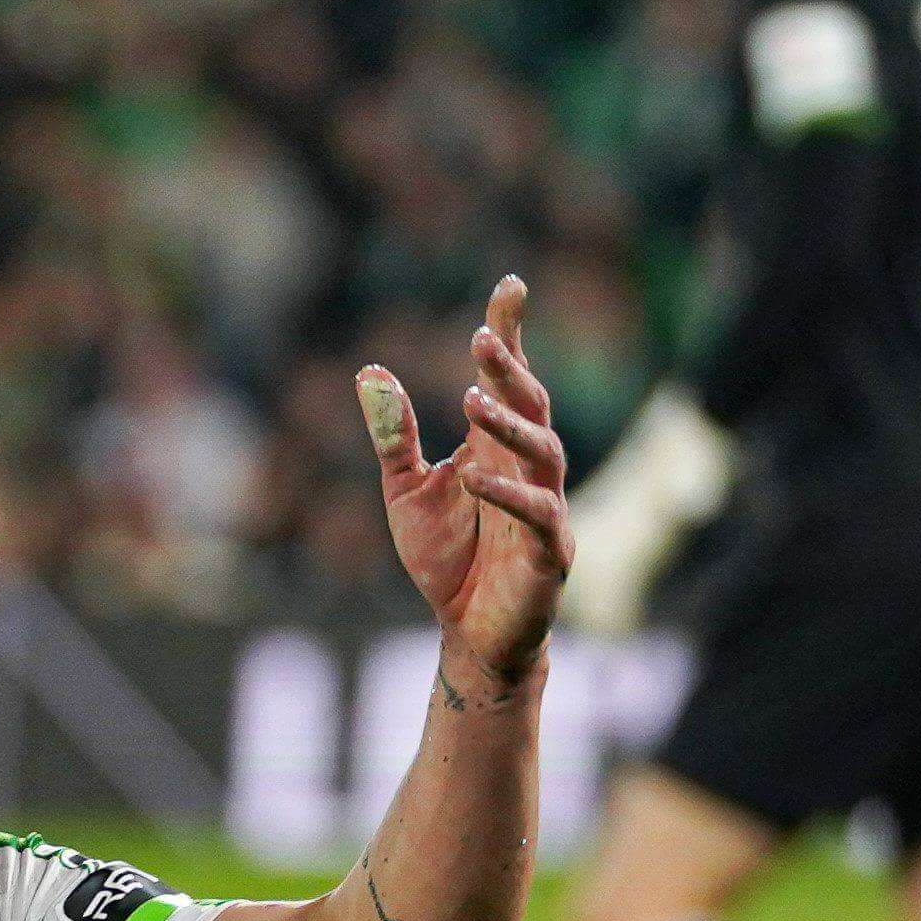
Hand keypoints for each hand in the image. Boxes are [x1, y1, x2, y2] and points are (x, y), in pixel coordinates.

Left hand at [360, 275, 570, 680]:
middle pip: (532, 403)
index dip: (511, 333)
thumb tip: (369, 372)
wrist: (469, 634)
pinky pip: (538, 516)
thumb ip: (393, 436)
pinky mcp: (550, 553)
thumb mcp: (404, 492)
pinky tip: (475, 479)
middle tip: (482, 338)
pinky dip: (509, 496)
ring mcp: (545, 508)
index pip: (509, 379)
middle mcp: (527, 469)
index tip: (510, 285)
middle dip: (511, 369)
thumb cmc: (445, 560)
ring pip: (544, 452)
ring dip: (510, 425)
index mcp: (495, 447)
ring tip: (474, 400)